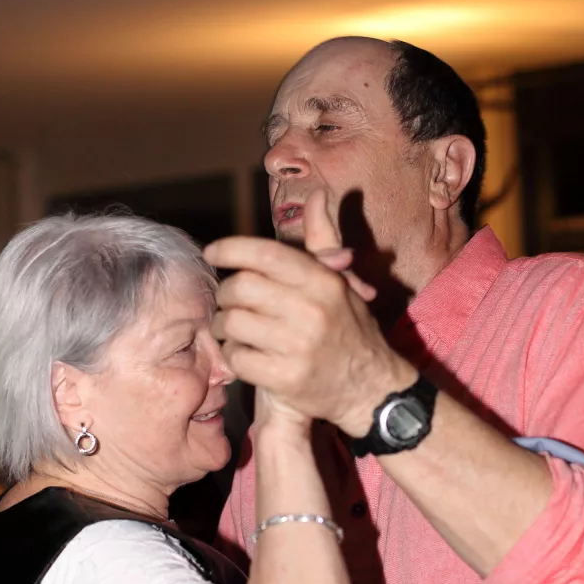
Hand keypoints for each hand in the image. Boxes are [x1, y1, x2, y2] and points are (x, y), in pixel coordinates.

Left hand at [206, 190, 415, 436]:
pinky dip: (233, 356)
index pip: (265, 254)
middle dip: (225, 292)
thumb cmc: (350, 331)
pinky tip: (245, 355)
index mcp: (323, 282)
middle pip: (241, 287)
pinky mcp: (286, 379)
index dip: (231, 248)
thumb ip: (322, 240)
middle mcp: (311, 311)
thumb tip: (318, 193)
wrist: (371, 390)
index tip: (213, 253)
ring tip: (234, 329)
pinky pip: (237, 358)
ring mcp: (298, 347)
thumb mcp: (340, 283)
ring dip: (224, 326)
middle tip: (229, 300)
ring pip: (232, 323)